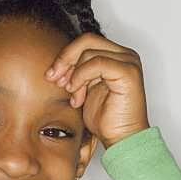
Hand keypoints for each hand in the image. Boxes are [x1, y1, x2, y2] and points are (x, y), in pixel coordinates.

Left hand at [45, 32, 149, 148]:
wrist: (121, 139)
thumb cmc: (105, 119)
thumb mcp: (84, 89)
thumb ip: (76, 72)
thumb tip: (57, 64)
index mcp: (116, 56)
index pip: (86, 42)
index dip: (65, 56)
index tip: (52, 75)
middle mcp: (125, 55)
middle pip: (87, 40)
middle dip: (65, 59)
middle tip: (54, 79)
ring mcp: (129, 62)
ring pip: (89, 52)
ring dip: (74, 75)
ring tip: (73, 96)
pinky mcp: (128, 72)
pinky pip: (97, 63)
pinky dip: (81, 76)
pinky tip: (76, 93)